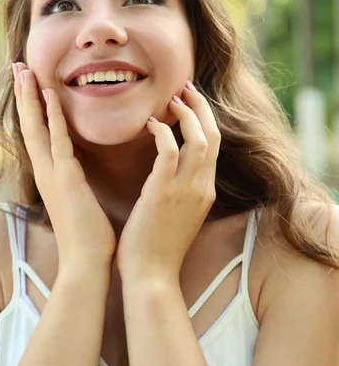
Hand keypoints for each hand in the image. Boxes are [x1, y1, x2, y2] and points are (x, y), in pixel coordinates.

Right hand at [13, 62, 115, 273]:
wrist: (86, 263)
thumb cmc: (88, 234)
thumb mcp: (79, 199)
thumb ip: (75, 179)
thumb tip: (79, 166)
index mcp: (50, 174)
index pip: (38, 132)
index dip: (32, 106)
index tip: (31, 82)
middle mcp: (45, 170)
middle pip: (30, 124)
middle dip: (24, 94)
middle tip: (19, 66)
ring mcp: (53, 173)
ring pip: (37, 127)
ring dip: (30, 97)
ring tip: (24, 70)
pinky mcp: (66, 179)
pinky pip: (58, 140)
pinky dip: (52, 117)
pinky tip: (49, 95)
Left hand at [115, 82, 219, 283]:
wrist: (151, 277)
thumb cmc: (158, 246)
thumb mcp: (179, 213)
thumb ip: (180, 188)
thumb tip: (168, 165)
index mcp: (206, 191)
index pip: (214, 145)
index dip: (205, 119)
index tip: (192, 102)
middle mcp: (202, 187)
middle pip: (213, 135)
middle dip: (201, 107)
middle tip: (186, 88)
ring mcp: (186, 190)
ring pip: (199, 139)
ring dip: (187, 114)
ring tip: (172, 99)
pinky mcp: (164, 192)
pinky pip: (169, 151)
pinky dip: (163, 133)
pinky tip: (151, 124)